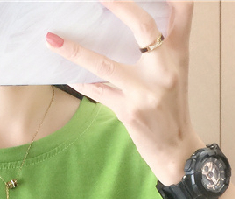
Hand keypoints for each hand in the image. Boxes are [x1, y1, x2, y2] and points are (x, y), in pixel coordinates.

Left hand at [45, 0, 204, 184]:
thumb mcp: (175, 71)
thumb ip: (161, 45)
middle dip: (118, 5)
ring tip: (51, 39)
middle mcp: (165, 68)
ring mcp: (146, 90)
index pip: (183, 7)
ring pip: (105, 64)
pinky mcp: (129, 111)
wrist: (176, 149)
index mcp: (179, 52)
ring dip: (75, 51)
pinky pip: (97, 91)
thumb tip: (130, 19)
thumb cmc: (171, 107)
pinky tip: (65, 74)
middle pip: (142, 25)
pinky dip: (80, 81)